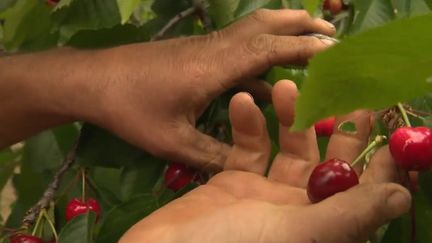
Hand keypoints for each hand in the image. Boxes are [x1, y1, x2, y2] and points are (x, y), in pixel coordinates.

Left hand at [84, 9, 335, 169]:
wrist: (94, 81)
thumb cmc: (132, 109)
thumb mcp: (173, 141)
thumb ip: (212, 155)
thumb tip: (245, 170)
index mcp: (215, 66)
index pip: (269, 48)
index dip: (304, 46)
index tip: (335, 48)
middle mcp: (215, 49)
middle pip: (264, 23)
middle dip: (300, 22)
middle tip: (331, 29)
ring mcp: (205, 48)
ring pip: (251, 30)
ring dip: (282, 32)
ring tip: (308, 43)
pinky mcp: (196, 53)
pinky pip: (237, 49)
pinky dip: (260, 56)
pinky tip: (267, 81)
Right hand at [120, 80, 410, 242]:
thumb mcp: (296, 235)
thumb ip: (346, 216)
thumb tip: (401, 197)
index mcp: (320, 227)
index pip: (362, 194)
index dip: (377, 163)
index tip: (384, 125)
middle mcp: (297, 211)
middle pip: (328, 164)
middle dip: (335, 126)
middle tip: (341, 89)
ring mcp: (264, 195)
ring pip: (287, 148)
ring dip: (288, 118)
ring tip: (285, 87)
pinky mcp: (233, 181)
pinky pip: (248, 148)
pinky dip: (247, 125)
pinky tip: (242, 102)